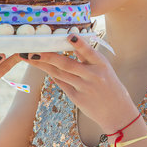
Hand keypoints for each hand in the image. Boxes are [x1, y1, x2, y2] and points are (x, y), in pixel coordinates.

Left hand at [20, 34, 137, 132]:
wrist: (117, 111)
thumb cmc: (110, 85)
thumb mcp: (104, 68)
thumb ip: (88, 57)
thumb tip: (71, 41)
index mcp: (102, 64)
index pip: (89, 52)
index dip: (79, 44)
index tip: (69, 35)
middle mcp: (93, 75)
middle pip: (67, 64)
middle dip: (48, 56)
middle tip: (32, 50)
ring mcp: (84, 88)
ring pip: (60, 74)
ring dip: (43, 65)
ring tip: (29, 57)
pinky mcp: (78, 98)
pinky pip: (61, 84)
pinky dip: (53, 75)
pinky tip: (43, 68)